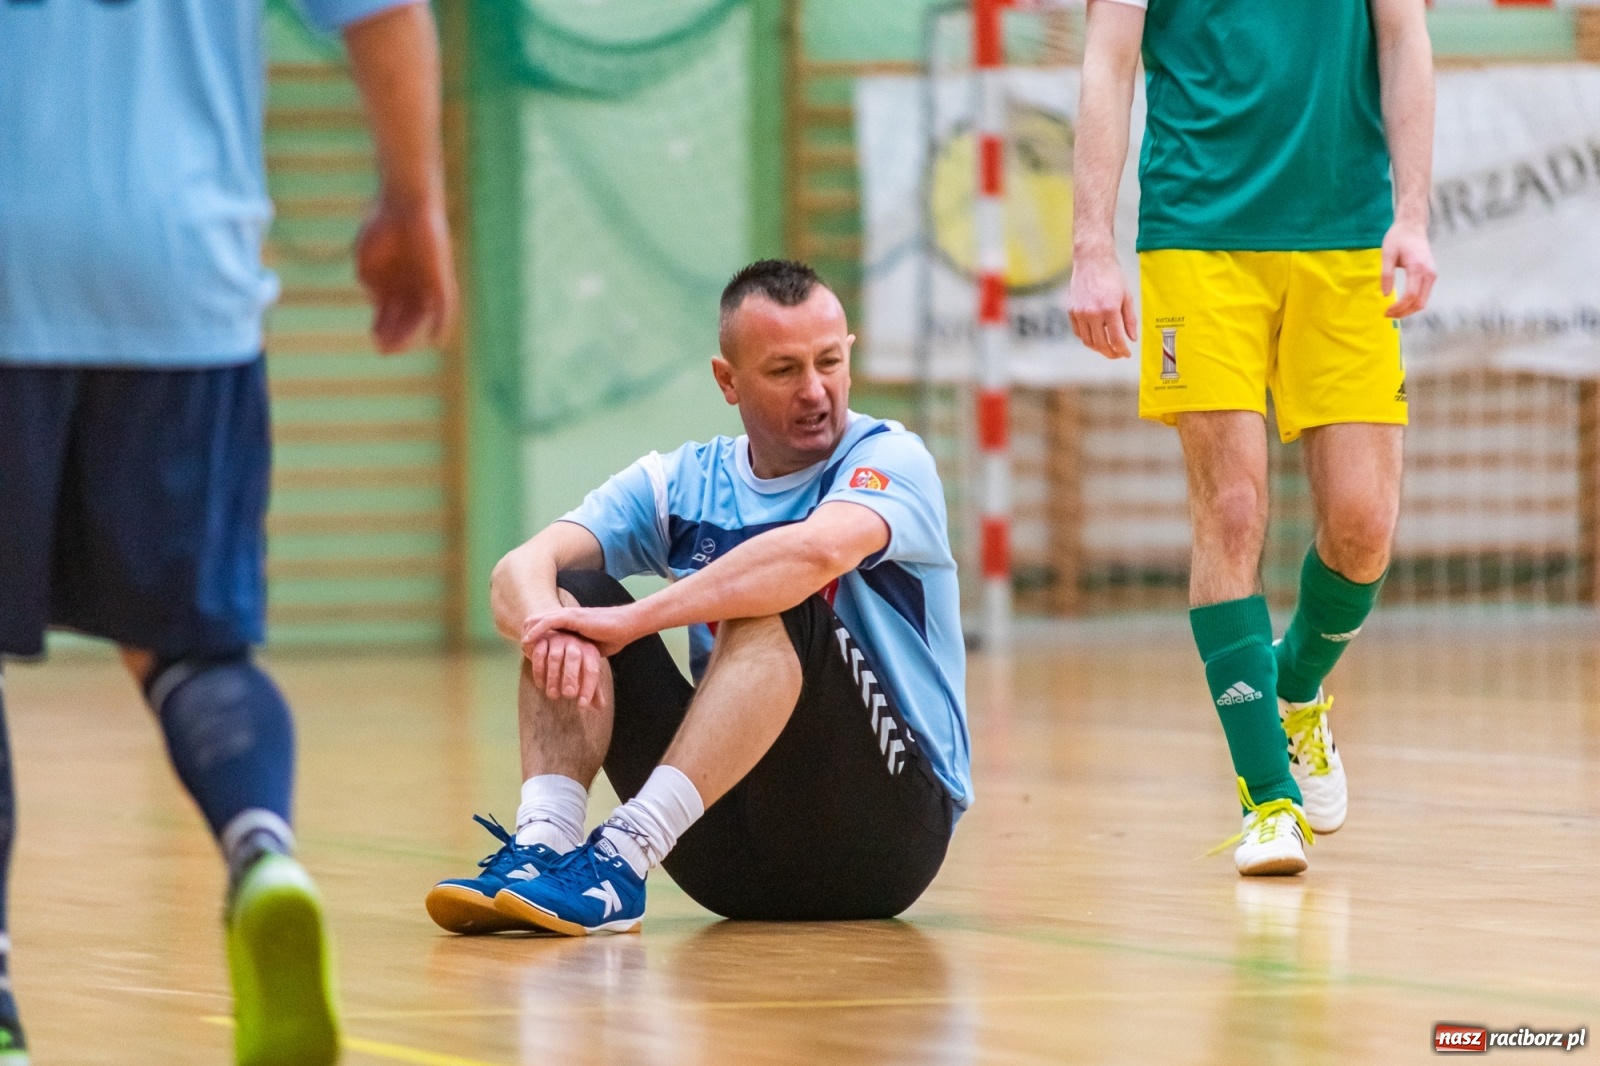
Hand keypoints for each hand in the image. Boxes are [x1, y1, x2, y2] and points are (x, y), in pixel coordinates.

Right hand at [354, 194, 458, 353]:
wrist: (401, 204)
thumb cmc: (380, 227)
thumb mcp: (366, 260)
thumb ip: (368, 281)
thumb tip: (375, 300)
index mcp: (392, 283)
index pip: (388, 313)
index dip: (382, 328)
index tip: (376, 340)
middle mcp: (410, 286)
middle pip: (404, 318)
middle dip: (394, 335)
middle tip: (384, 350)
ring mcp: (426, 282)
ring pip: (421, 315)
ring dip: (410, 332)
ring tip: (399, 346)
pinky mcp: (441, 277)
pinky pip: (445, 304)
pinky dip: (442, 322)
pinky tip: (437, 339)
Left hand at [522, 603, 642, 672]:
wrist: (626, 626)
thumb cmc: (614, 637)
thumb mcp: (591, 648)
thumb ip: (581, 654)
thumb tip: (579, 670)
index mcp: (570, 622)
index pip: (544, 624)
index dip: (534, 636)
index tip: (527, 651)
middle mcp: (566, 616)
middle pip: (536, 620)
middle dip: (526, 633)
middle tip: (520, 649)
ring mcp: (569, 615)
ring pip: (539, 620)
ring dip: (528, 633)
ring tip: (520, 646)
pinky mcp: (572, 617)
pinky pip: (548, 622)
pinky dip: (536, 631)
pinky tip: (527, 641)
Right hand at [526, 629, 605, 707]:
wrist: (555, 638)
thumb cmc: (574, 661)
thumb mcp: (585, 671)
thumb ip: (592, 688)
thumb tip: (600, 707)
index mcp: (589, 651)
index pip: (592, 670)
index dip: (589, 688)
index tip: (582, 705)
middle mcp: (575, 642)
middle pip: (574, 658)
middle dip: (570, 677)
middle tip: (568, 695)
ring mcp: (558, 639)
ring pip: (555, 657)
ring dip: (553, 677)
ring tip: (552, 695)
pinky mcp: (542, 639)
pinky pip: (539, 654)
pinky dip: (539, 671)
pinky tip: (540, 685)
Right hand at [1068, 248, 1138, 358]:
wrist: (1091, 260)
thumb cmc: (1112, 276)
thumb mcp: (1126, 296)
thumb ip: (1130, 320)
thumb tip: (1132, 338)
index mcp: (1109, 309)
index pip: (1116, 339)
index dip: (1122, 351)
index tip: (1126, 354)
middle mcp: (1092, 313)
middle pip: (1101, 344)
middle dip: (1110, 353)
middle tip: (1117, 354)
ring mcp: (1080, 313)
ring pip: (1088, 341)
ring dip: (1098, 348)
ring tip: (1107, 347)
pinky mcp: (1072, 311)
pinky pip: (1079, 332)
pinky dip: (1087, 338)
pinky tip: (1096, 336)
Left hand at [1380, 221, 1436, 318]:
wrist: (1412, 226)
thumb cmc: (1398, 238)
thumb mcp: (1387, 254)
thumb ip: (1386, 275)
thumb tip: (1386, 294)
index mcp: (1418, 268)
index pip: (1411, 295)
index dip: (1399, 307)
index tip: (1386, 312)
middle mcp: (1429, 273)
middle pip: (1419, 302)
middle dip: (1404, 312)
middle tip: (1388, 315)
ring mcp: (1432, 275)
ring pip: (1423, 301)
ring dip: (1409, 310)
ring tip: (1393, 312)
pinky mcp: (1431, 275)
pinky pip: (1424, 295)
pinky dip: (1413, 303)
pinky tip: (1401, 304)